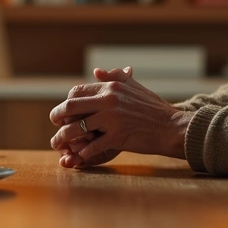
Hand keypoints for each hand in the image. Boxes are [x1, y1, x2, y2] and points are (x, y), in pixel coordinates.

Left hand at [49, 67, 191, 168]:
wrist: (173, 127)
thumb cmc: (154, 108)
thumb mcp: (134, 87)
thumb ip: (115, 77)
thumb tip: (96, 71)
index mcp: (111, 86)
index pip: (77, 91)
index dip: (66, 102)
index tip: (64, 111)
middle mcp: (109, 100)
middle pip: (71, 106)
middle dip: (57, 116)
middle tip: (54, 124)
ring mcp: (112, 119)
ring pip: (77, 128)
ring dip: (63, 138)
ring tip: (59, 144)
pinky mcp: (118, 137)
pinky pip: (92, 146)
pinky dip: (83, 152)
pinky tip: (79, 156)